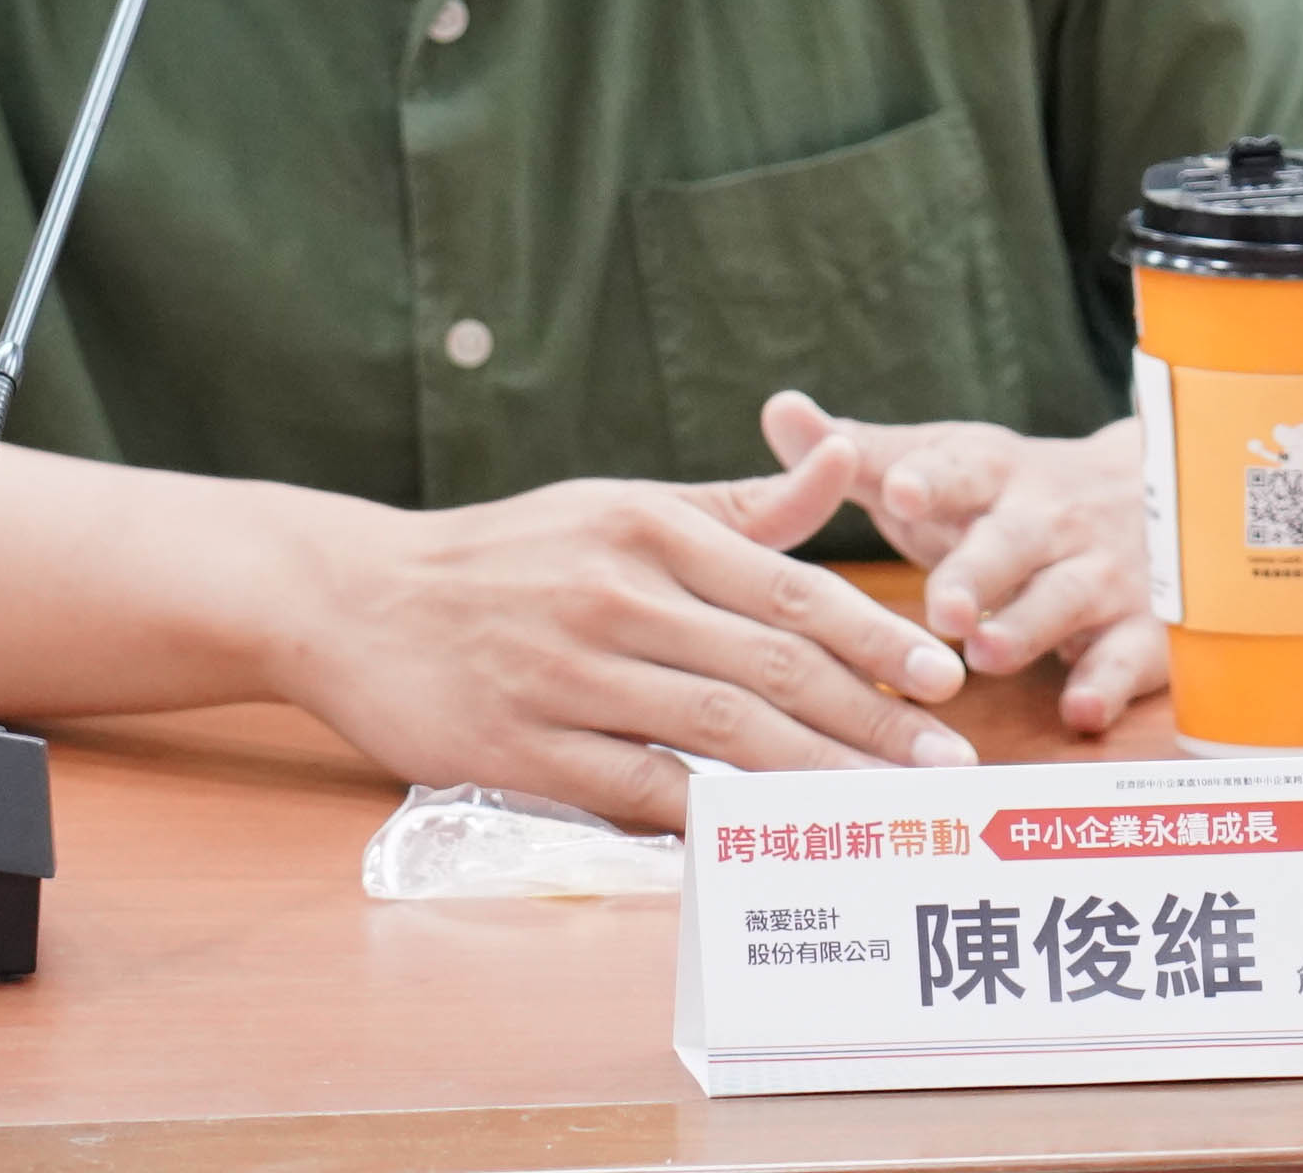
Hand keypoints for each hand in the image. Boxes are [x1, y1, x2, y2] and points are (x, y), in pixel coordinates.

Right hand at [270, 435, 976, 831]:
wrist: (354, 600)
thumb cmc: (508, 553)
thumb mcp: (622, 504)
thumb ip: (742, 502)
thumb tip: (847, 457)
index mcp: (647, 525)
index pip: (788, 588)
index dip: (876, 639)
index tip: (946, 680)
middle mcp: (615, 595)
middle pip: (771, 669)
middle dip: (873, 723)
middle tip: (947, 767)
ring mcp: (568, 677)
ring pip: (721, 735)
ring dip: (818, 780)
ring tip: (886, 812)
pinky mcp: (524, 750)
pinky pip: (641, 793)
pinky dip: (712, 822)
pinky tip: (773, 844)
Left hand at [761, 391, 1165, 735]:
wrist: (1151, 501)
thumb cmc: (1003, 499)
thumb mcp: (939, 466)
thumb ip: (858, 452)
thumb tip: (778, 410)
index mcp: (992, 474)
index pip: (958, 470)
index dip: (928, 479)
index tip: (896, 490)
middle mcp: (1049, 519)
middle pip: (1014, 541)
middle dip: (978, 570)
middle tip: (941, 606)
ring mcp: (1101, 574)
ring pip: (1068, 597)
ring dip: (1030, 625)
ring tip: (987, 651)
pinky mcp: (1141, 631)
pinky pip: (1130, 657)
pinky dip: (1110, 684)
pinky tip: (1081, 710)